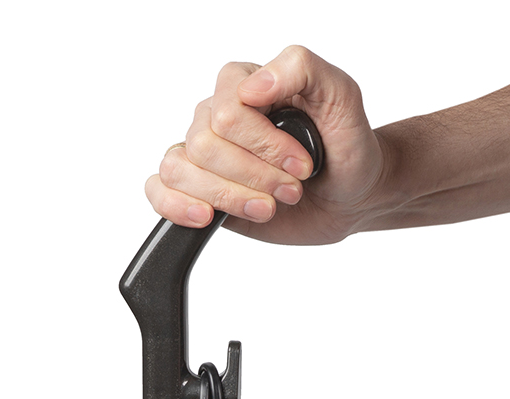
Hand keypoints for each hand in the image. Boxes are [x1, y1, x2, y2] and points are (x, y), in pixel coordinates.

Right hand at [145, 46, 387, 245]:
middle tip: (290, 190)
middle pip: (204, 146)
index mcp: (243, 84)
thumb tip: (253, 86)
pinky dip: (175, 206)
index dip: (265, 146)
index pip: (227, 113)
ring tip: (267, 208)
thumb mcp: (343, 98)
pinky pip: (159, 190)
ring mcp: (205, 156)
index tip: (302, 166)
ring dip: (229, 197)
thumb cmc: (346, 148)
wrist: (351, 196)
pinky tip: (207, 217)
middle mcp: (216, 116)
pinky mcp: (199, 191)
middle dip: (254, 176)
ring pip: (180, 170)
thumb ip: (302, 69)